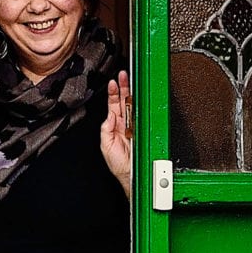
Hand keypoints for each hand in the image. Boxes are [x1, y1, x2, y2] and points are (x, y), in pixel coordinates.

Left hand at [100, 70, 133, 197]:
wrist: (135, 177)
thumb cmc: (121, 166)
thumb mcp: (106, 147)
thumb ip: (106, 130)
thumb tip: (109, 116)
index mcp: (116, 127)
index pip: (114, 106)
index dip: (113, 93)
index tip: (113, 82)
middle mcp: (126, 125)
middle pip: (125, 102)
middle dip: (124, 87)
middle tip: (123, 75)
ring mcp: (137, 127)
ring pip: (134, 106)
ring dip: (132, 92)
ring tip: (129, 80)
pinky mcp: (145, 131)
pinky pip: (143, 117)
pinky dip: (141, 106)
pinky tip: (138, 97)